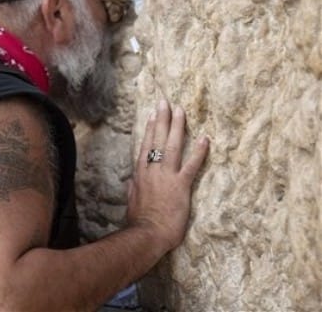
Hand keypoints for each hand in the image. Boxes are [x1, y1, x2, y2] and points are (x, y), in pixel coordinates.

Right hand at [126, 99, 208, 250]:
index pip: (146, 145)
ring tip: (181, 110)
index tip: (153, 114)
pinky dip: (199, 151)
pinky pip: (192, 165)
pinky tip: (205, 138)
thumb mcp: (132, 201)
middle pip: (158, 139)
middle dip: (162, 119)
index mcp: (141, 173)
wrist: (147, 233)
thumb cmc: (139, 220)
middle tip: (166, 102)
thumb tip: (131, 182)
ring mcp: (167, 176)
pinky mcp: (181, 185)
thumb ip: (133, 189)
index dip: (150, 129)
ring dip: (177, 127)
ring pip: (173, 146)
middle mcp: (153, 170)